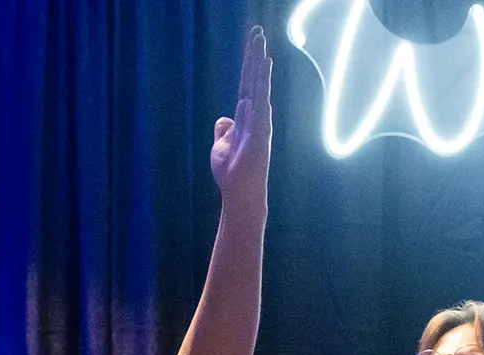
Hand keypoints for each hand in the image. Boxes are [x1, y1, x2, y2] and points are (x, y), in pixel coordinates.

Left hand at [209, 25, 271, 222]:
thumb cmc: (232, 173)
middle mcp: (255, 116)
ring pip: (259, 87)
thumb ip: (223, 130)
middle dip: (255, 56)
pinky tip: (264, 68)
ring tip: (261, 44)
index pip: (247, 84)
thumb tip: (224, 118)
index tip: (253, 43)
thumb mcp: (220, 146)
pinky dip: (262, 84)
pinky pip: (262, 102)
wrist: (239, 193)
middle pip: (254, 80)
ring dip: (260, 65)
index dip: (248, 64)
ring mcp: (260, 122)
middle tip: (258, 33)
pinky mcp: (260, 131)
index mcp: (245, 117)